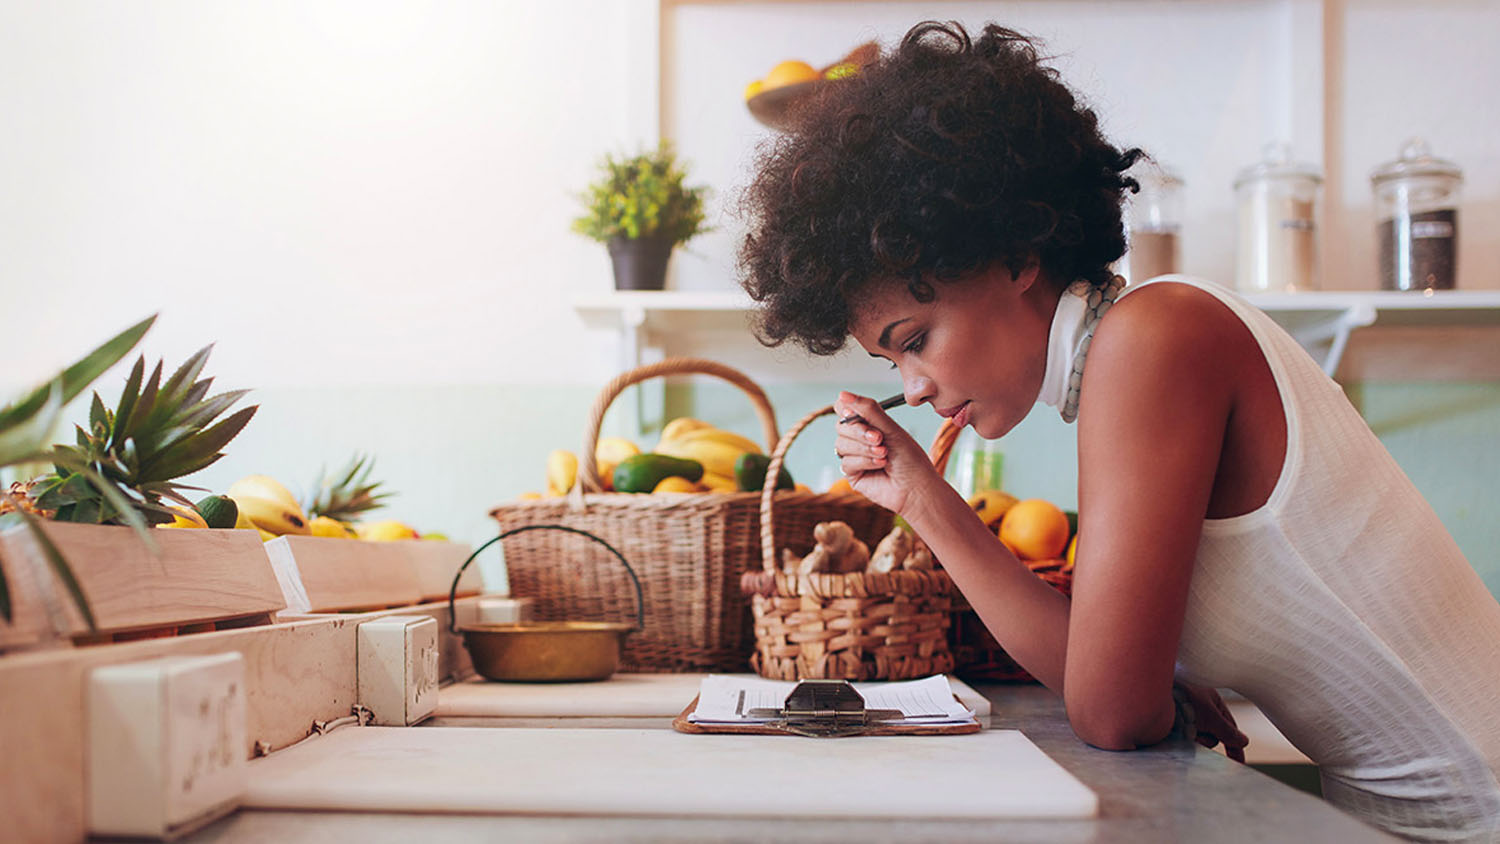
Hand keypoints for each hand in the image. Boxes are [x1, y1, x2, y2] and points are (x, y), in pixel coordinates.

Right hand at [832, 391, 941, 517]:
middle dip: (860, 432)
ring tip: (884, 454)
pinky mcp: (853, 474)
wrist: (917, 486)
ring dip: (864, 448)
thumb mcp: (891, 428)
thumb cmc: (910, 458)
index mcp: (869, 423)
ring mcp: (854, 456)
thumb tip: (842, 394)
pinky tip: (881, 465)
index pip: (844, 408)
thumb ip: (868, 410)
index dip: (846, 409)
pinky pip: (846, 462)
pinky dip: (865, 461)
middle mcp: (859, 438)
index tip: (854, 413)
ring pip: (841, 444)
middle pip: (841, 426)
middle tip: (879, 438)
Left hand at [1175, 682, 1248, 762]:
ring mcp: (1186, 714)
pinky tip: (1174, 730)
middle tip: (1196, 732)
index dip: (1235, 746)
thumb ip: (1228, 731)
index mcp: (1212, 701)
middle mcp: (1199, 707)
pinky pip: (1184, 737)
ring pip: (1198, 738)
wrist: (1152, 690)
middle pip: (1213, 736)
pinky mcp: (1172, 721)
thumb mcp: (1210, 716)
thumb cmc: (1183, 697)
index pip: (1230, 727)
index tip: (1239, 763)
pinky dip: (1182, 736)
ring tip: (1181, 725)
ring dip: (1193, 736)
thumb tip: (1244, 742)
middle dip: (1207, 738)